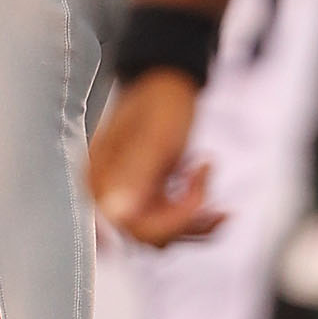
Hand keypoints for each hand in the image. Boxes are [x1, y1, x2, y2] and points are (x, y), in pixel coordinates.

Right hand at [88, 71, 225, 245]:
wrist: (170, 83)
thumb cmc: (160, 101)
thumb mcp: (155, 138)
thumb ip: (136, 174)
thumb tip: (116, 213)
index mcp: (100, 178)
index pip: (131, 225)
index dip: (170, 219)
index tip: (197, 193)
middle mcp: (109, 192)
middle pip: (148, 234)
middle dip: (185, 217)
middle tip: (204, 180)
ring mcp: (128, 196)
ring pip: (163, 235)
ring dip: (194, 222)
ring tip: (217, 202)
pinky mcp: (147, 197)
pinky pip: (170, 224)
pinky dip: (195, 219)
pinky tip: (216, 211)